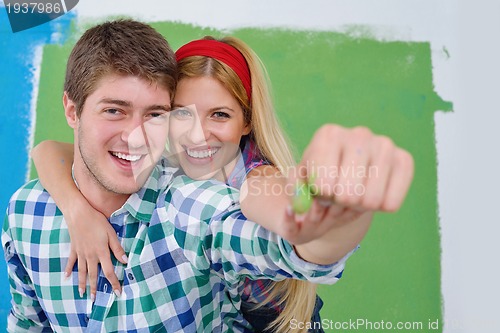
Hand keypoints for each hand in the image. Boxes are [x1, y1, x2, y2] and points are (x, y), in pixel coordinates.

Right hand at [64, 197, 126, 300]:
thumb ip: (117, 248)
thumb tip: (125, 261)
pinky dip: (68, 270)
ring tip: (82, 294)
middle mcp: (90, 256)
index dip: (114, 283)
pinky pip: (71, 262)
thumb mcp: (111, 234)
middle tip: (95, 300)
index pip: (109, 272)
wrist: (78, 214)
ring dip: (82, 283)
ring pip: (82, 272)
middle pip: (94, 275)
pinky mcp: (73, 249)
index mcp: (101, 253)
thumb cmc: (97, 222)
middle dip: (95, 288)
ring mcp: (80, 253)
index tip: (117, 292)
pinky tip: (66, 277)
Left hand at [285, 125, 413, 263]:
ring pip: (371, 200)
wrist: (347, 173)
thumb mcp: (299, 184)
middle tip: (338, 194)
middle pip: (349, 194)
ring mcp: (384, 144)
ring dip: (359, 206)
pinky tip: (373, 193)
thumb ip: (293, 196)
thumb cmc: (320, 178)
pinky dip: (380, 207)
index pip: (323, 184)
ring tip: (354, 193)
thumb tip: (294, 211)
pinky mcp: (404, 159)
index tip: (321, 189)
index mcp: (328, 135)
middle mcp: (358, 134)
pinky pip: (392, 202)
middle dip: (340, 202)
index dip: (321, 197)